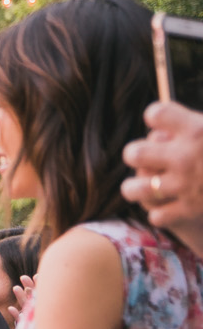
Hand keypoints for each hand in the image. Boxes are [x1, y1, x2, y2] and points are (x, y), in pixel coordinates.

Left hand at [123, 101, 202, 253]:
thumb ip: (201, 123)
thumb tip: (197, 120)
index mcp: (198, 129)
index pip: (155, 114)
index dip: (157, 116)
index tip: (163, 120)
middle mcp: (185, 156)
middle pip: (133, 152)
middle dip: (137, 154)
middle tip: (147, 156)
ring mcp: (184, 186)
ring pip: (133, 188)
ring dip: (138, 187)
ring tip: (148, 184)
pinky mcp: (189, 211)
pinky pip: (155, 214)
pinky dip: (161, 212)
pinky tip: (170, 206)